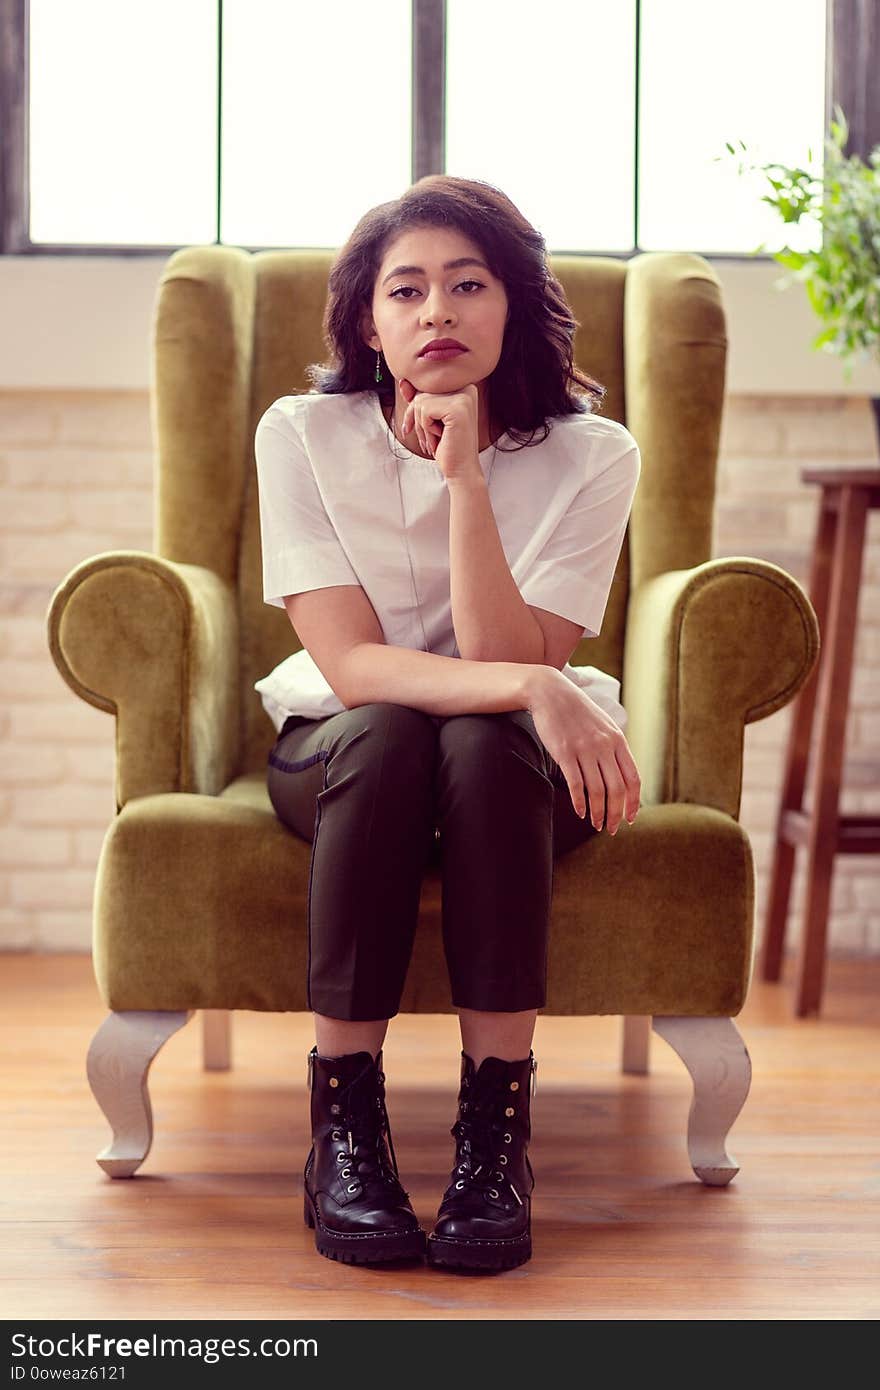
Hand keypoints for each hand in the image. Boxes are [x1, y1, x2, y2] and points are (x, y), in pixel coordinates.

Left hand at [398, 378, 481, 482]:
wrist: (461, 469)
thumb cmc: (447, 446)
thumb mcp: (429, 419)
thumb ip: (418, 400)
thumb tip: (402, 382)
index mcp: (463, 388)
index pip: (426, 390)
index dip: (415, 411)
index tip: (415, 427)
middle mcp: (467, 388)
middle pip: (422, 395)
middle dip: (418, 420)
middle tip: (432, 438)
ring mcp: (463, 397)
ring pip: (420, 402)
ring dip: (422, 427)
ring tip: (437, 439)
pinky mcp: (457, 409)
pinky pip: (424, 411)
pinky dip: (426, 429)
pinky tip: (441, 438)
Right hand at [525, 667, 640, 833]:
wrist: (550, 692)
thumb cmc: (576, 712)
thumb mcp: (602, 725)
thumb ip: (613, 748)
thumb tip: (621, 774)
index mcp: (618, 741)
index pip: (633, 779)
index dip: (633, 803)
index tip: (629, 819)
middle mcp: (604, 746)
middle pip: (617, 790)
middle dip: (615, 814)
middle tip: (610, 829)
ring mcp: (584, 749)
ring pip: (597, 790)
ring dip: (598, 813)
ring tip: (595, 824)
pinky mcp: (564, 752)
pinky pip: (576, 784)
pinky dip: (580, 802)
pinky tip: (580, 812)